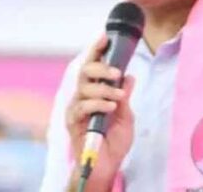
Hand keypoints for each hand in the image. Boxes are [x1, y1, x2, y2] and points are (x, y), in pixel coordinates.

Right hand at [65, 35, 135, 190]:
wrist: (107, 166)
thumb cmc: (114, 141)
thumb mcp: (126, 116)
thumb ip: (125, 96)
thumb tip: (130, 76)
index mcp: (95, 91)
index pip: (93, 65)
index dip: (97, 49)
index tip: (105, 36)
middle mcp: (83, 96)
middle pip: (85, 71)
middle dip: (101, 67)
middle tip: (117, 72)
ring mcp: (76, 108)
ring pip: (84, 87)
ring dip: (104, 88)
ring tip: (118, 95)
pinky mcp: (73, 122)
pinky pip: (82, 106)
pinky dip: (98, 103)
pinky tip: (110, 106)